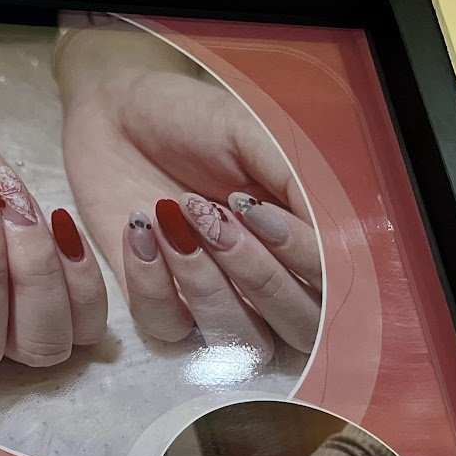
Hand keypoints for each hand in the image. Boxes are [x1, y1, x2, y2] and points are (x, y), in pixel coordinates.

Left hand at [57, 19, 320, 356]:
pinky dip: (152, 281)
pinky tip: (140, 228)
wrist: (117, 115)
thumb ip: (299, 183)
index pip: (335, 285)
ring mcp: (216, 297)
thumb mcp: (254, 136)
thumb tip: (339, 234)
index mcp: (307, 239)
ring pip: (239, 340)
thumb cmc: (193, 122)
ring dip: (206, 282)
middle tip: (213, 215)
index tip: (252, 205)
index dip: (302, 258)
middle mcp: (272, 279)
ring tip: (173, 216)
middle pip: (299, 330)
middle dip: (258, 274)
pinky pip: (167, 326)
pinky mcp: (159, 302)